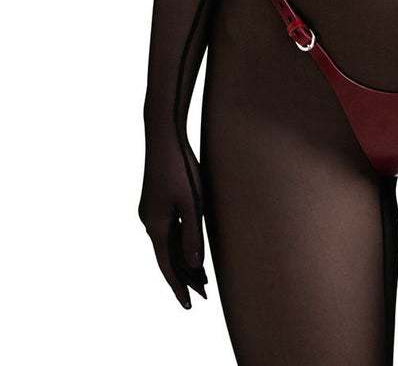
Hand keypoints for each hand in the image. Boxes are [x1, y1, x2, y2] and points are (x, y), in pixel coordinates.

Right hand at [138, 134, 206, 308]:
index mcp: (156, 225)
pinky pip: (167, 229)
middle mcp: (149, 221)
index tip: (188, 306)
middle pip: (166, 257)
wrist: (164, 137)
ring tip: (201, 277)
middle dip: (184, 276)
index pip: (167, 266)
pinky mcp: (155, 200)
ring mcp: (150, 210)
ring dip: (182, 259)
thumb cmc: (180, 168)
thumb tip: (194, 266)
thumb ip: (192, 235)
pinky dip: (179, 242)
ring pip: (167, 243)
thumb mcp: (191, 203)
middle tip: (202, 296)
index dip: (178, 287)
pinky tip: (190, 245)